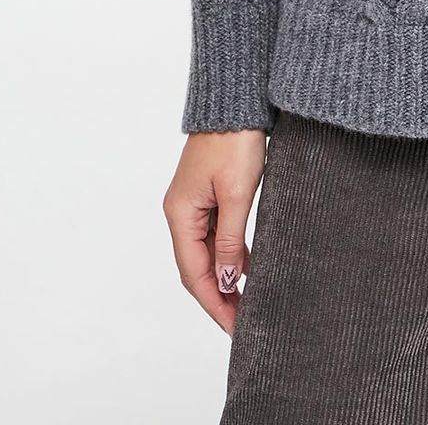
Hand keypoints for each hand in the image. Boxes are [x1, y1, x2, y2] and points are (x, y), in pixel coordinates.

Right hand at [163, 129, 267, 332]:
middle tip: (241, 324)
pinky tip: (246, 269)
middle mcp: (181, 212)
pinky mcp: (209, 194)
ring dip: (224, 277)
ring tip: (246, 303)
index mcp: (180, 214)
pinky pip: (216, 234)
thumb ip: (231, 239)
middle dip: (217, 297)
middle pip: (197, 267)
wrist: (237, 100)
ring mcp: (194, 203)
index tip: (233, 328)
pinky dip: (229, 254)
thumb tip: (226, 280)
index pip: (194, 273)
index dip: (214, 303)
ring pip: (206, 252)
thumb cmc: (235, 141)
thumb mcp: (238, 194)